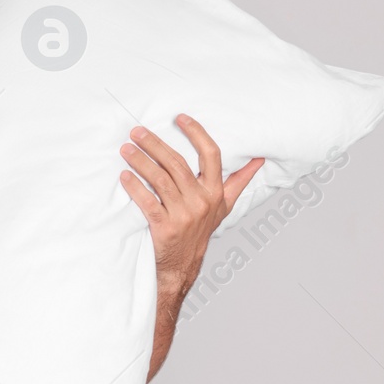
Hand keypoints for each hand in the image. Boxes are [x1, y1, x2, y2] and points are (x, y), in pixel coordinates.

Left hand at [118, 115, 263, 295]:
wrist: (183, 265)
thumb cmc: (201, 230)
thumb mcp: (224, 206)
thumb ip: (239, 181)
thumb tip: (259, 159)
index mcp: (216, 192)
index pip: (211, 155)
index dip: (197, 133)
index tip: (180, 118)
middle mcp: (202, 202)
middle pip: (178, 164)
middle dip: (155, 144)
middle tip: (136, 131)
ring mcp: (184, 215)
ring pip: (161, 181)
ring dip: (141, 162)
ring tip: (126, 148)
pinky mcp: (165, 228)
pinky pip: (148, 203)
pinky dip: (135, 188)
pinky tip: (124, 176)